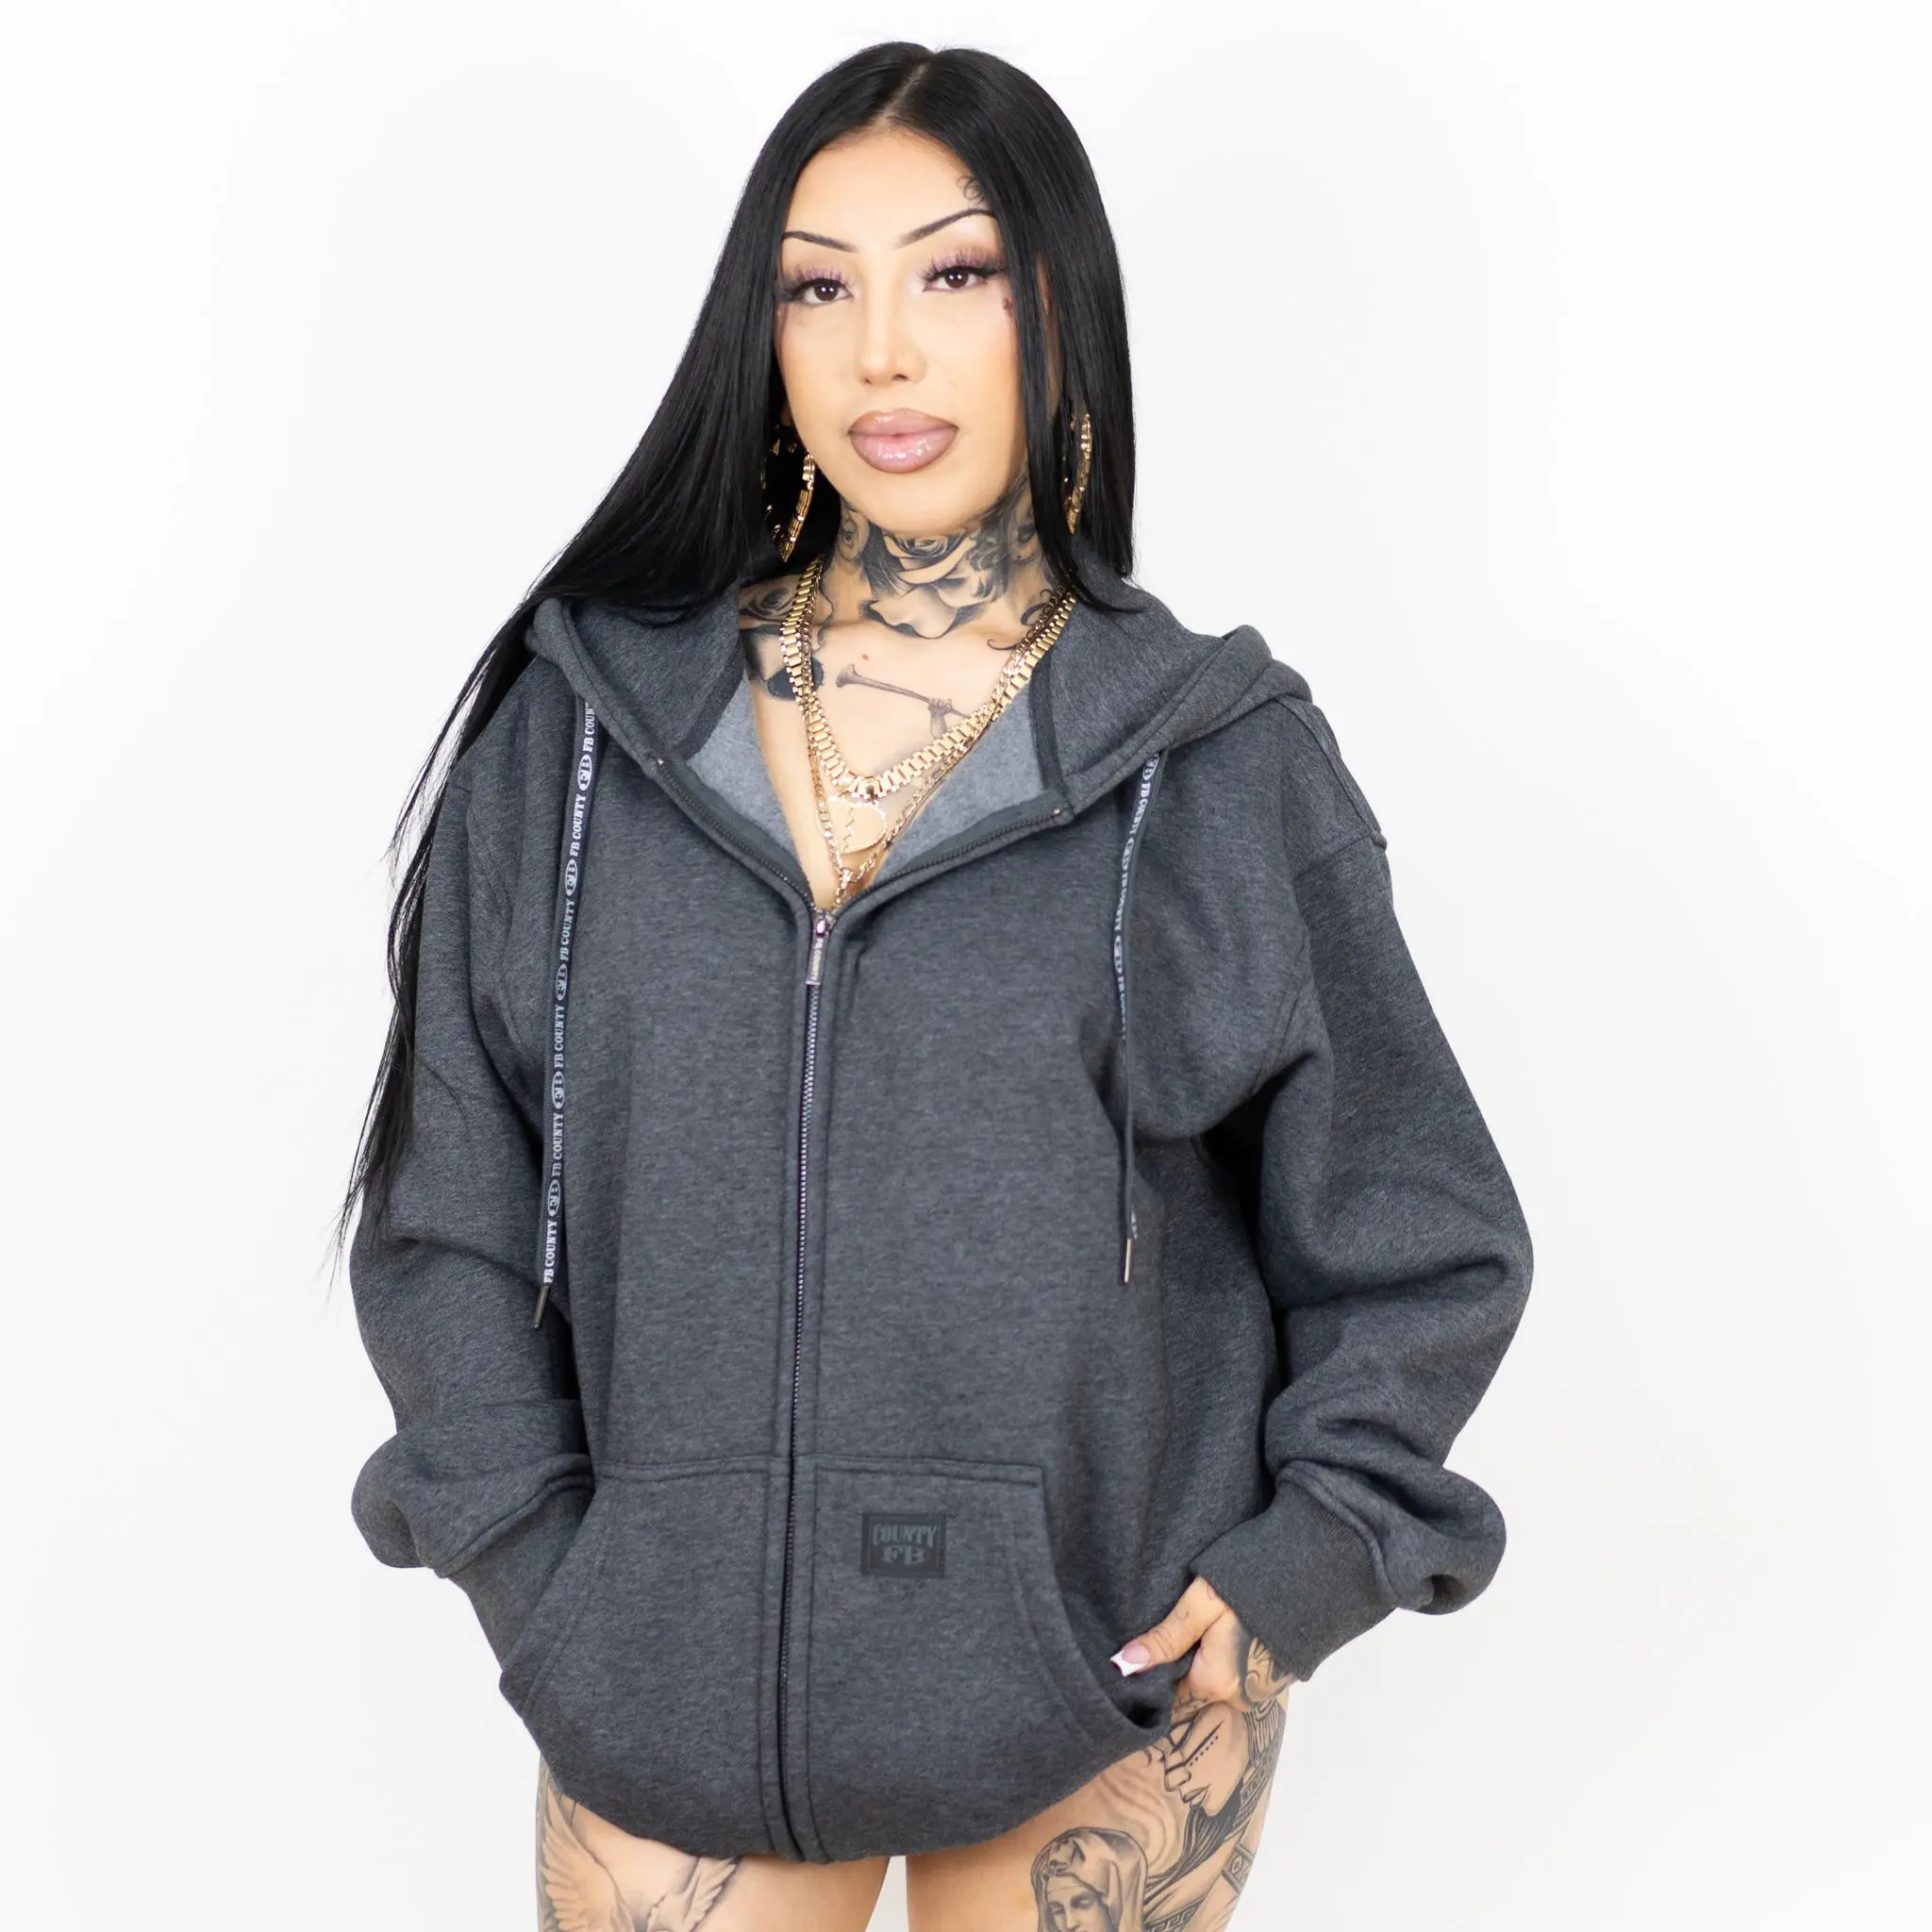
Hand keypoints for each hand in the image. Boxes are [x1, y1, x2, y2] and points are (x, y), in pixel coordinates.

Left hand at [1109, 1575, 1298, 1712]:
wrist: (1317, 1567)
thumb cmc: (1252, 1582)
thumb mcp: (1202, 1602)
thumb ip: (1166, 1637)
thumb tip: (1122, 1666)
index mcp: (1217, 1683)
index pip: (1173, 1683)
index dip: (1166, 1656)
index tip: (1168, 1627)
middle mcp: (1241, 1697)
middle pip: (1199, 1680)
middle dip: (1192, 1653)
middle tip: (1197, 1614)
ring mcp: (1264, 1688)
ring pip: (1222, 1674)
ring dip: (1216, 1650)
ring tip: (1220, 1615)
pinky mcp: (1281, 1674)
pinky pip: (1245, 1668)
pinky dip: (1238, 1650)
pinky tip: (1240, 1621)